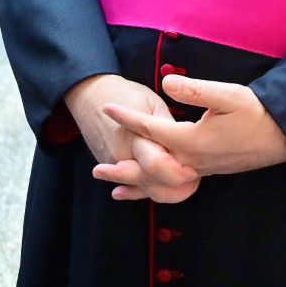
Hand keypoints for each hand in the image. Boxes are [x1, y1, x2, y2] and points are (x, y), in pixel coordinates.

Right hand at [65, 74, 200, 204]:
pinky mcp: (112, 168)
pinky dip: (149, 190)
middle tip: (193, 177)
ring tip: (186, 183)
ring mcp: (115, 166)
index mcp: (135, 137)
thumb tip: (188, 148)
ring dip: (167, 189)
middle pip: (152, 183)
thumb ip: (167, 128)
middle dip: (176, 185)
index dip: (177, 171)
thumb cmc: (126, 95)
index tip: (194, 170)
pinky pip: (134, 185)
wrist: (91, 96)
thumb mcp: (151, 104)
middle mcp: (123, 157)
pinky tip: (163, 191)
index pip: (156, 165)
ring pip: (145, 188)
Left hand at [99, 73, 285, 178]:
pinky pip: (176, 184)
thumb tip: (166, 85)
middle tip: (95, 170)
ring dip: (136, 184)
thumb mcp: (227, 94)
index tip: (106, 108)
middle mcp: (192, 160)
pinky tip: (152, 189)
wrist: (284, 135)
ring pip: (161, 181)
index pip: (151, 129)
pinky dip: (157, 188)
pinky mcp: (209, 170)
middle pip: (149, 167)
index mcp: (192, 140)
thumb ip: (195, 90)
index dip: (127, 117)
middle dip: (121, 167)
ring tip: (113, 190)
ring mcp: (201, 168)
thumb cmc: (257, 112)